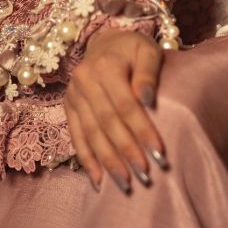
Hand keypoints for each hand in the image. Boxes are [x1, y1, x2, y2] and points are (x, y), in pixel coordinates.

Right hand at [63, 28, 167, 192]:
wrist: (105, 43)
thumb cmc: (133, 49)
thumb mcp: (147, 50)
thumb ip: (149, 72)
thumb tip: (148, 100)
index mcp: (106, 66)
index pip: (125, 105)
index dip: (142, 130)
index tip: (159, 153)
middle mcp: (84, 81)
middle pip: (107, 123)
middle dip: (126, 152)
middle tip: (145, 175)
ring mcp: (73, 95)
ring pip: (90, 134)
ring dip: (108, 162)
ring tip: (126, 184)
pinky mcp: (68, 107)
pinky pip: (76, 137)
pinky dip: (87, 160)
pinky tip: (99, 180)